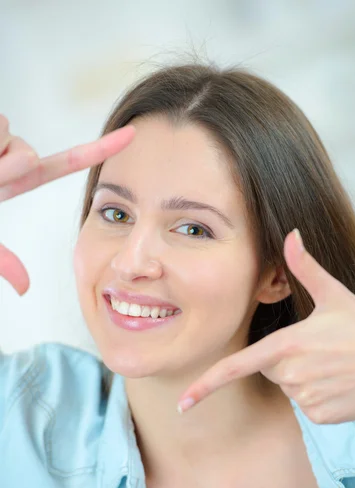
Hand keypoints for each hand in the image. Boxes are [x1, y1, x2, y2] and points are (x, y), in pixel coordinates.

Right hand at [0, 114, 134, 295]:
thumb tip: (26, 287)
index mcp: (14, 181)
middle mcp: (6, 155)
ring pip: (14, 139)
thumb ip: (0, 260)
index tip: (133, 136)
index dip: (97, 151)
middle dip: (9, 170)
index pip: (62, 165)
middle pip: (31, 154)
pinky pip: (1, 125)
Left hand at [178, 229, 354, 423]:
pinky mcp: (321, 416)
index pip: (237, 366)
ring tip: (333, 364)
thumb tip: (291, 234)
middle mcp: (292, 375)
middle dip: (285, 360)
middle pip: (269, 370)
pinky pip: (306, 405)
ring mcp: (307, 398)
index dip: (206, 385)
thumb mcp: (334, 295)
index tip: (183, 403)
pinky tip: (339, 382)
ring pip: (289, 388)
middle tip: (319, 349)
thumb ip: (305, 267)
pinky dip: (317, 395)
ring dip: (304, 378)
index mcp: (287, 345)